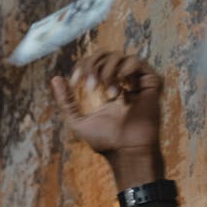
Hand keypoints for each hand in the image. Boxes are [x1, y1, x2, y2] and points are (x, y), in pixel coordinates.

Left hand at [50, 51, 164, 187]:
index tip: (75, 81)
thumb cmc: (105, 141)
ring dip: (107, 71)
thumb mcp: (77, 121)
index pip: (95, 63)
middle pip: (106, 55)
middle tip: (90, 86)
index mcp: (109, 88)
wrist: (127, 151)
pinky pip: (137, 61)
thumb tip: (55, 78)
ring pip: (120, 56)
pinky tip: (120, 88)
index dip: (83, 66)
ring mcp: (138, 81)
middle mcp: (124, 82)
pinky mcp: (152, 83)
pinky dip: (124, 70)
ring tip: (108, 92)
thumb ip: (66, 101)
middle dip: (93, 65)